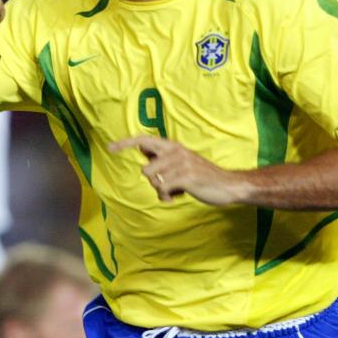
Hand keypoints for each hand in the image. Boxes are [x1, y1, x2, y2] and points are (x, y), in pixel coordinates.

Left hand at [108, 135, 251, 205]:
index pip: (143, 140)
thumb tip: (142, 148)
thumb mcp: (180, 161)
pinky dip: (168, 197)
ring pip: (154, 182)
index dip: (125, 143)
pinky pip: (163, 190)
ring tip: (178, 189)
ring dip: (163, 191)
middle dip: (155, 182)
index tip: (109, 148)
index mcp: (172, 146)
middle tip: (172, 185)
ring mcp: (181, 163)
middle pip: (146, 170)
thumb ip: (162, 156)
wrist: (227, 185)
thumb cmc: (201, 176)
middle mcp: (175, 151)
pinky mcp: (186, 177)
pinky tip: (181, 195)